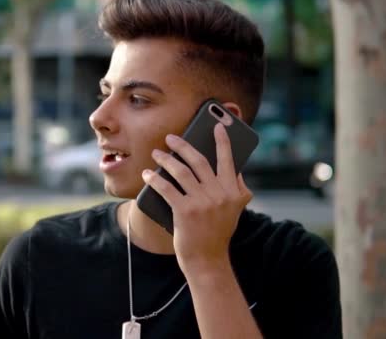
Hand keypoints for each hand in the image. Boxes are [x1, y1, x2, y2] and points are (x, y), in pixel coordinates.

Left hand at [142, 123, 252, 275]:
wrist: (207, 260)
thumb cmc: (218, 232)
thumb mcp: (235, 210)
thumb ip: (238, 189)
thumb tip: (235, 167)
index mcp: (233, 191)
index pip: (228, 160)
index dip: (222, 141)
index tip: (217, 126)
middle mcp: (219, 194)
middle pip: (199, 161)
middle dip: (183, 145)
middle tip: (170, 137)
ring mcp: (202, 203)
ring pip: (181, 172)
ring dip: (166, 160)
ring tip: (156, 153)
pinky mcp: (185, 211)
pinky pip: (167, 188)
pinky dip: (155, 179)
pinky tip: (147, 174)